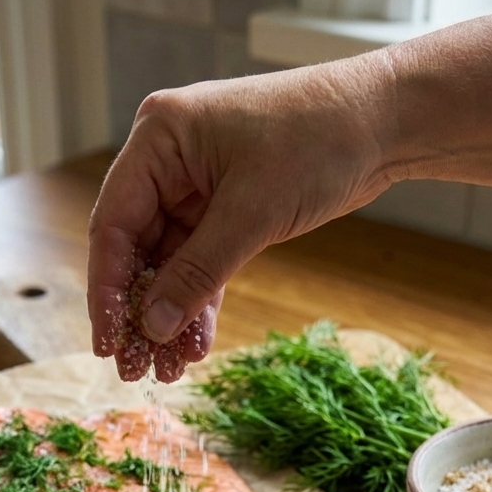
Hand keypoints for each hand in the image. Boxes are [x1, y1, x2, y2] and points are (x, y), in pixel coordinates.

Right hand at [87, 57, 392, 380]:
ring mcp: (198, 186)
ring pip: (170, 263)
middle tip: (136, 369)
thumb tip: (154, 328)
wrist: (384, 123)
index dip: (108, 289)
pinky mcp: (229, 208)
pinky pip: (203, 263)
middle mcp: (170, 161)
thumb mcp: (252, 212)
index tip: (109, 344)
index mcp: (159, 139)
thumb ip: (199, 272)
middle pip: (137, 249)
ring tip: (169, 369)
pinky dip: (200, 301)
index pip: (115, 224)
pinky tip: (196, 344)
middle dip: (140, 312)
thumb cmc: (317, 140)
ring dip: (170, 315)